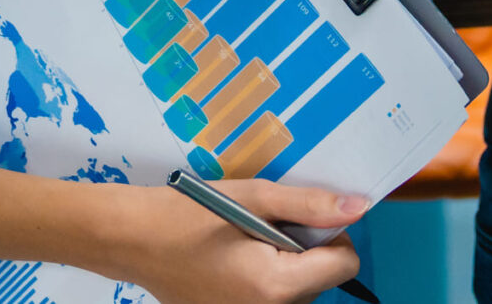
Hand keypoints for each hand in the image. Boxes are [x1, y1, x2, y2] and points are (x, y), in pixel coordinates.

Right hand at [108, 180, 364, 303]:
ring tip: (246, 242)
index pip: (345, 265)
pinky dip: (266, 279)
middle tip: (264, 227)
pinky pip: (273, 302)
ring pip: (299, 292)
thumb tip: (360, 206)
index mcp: (277, 287)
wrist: (131, 240)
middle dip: (306, 249)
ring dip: (286, 265)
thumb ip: (310, 205)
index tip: (300, 218)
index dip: (332, 234)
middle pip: (322, 280)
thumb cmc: (189, 215)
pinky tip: (235, 260)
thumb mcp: (253, 198)